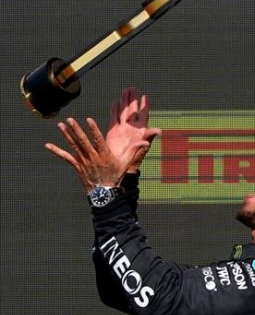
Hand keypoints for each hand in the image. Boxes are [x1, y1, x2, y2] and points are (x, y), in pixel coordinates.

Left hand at [45, 88, 160, 191]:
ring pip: (74, 146)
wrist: (104, 195)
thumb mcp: (125, 165)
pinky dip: (56, 151)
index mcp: (104, 156)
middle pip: (83, 142)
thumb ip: (134, 151)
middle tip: (70, 120)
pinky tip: (48, 145)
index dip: (93, 130)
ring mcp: (83, 162)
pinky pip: (65, 157)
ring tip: (60, 125)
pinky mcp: (77, 166)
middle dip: (76, 130)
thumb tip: (146, 142)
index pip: (98, 140)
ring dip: (66, 135)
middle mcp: (92, 158)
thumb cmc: (116, 178)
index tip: (89, 119)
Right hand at [106, 87, 160, 172]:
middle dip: (133, 99)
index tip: (145, 96)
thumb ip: (149, 137)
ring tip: (125, 91)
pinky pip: (114, 118)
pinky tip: (115, 103)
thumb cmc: (133, 160)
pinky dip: (114, 110)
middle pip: (132, 110)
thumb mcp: (142, 147)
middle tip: (132, 88)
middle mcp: (131, 128)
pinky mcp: (113, 132)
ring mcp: (122, 129)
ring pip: (123, 112)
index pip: (143, 114)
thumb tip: (159, 130)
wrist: (119, 166)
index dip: (145, 105)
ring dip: (124, 102)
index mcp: (140, 130)